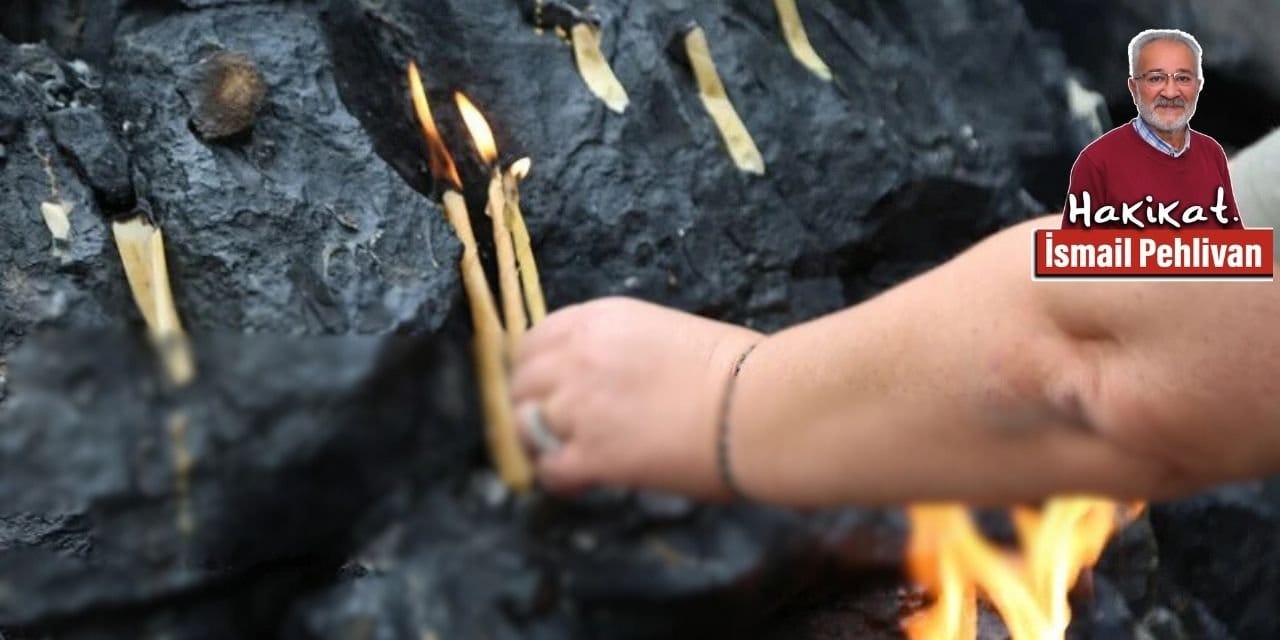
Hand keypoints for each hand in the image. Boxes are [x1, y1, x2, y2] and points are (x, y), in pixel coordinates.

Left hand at [511, 297, 762, 498]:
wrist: (758, 406)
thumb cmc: (736, 369)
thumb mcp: (666, 332)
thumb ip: (621, 350)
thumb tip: (610, 379)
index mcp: (597, 320)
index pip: (534, 341)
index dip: (536, 369)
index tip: (547, 387)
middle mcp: (578, 358)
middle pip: (521, 384)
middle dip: (533, 405)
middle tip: (556, 427)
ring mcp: (579, 407)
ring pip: (525, 428)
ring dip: (543, 443)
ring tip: (569, 455)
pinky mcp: (591, 455)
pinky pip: (549, 470)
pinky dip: (559, 478)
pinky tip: (583, 481)